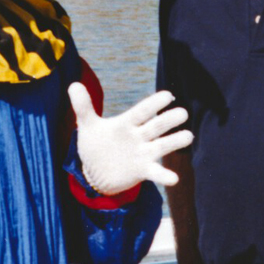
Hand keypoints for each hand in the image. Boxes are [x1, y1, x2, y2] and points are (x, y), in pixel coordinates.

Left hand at [68, 84, 192, 194]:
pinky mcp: (142, 171)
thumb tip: (74, 84)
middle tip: (184, 113)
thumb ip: (83, 107)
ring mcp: (142, 154)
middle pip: (156, 127)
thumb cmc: (95, 144)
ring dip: (174, 142)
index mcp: (126, 123)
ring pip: (161, 146)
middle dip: (169, 120)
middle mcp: (138, 137)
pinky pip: (155, 173)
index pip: (142, 112)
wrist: (95, 172)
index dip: (154, 104)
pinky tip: (174, 178)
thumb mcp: (87, 126)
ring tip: (189, 137)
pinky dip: (164, 176)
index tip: (168, 95)